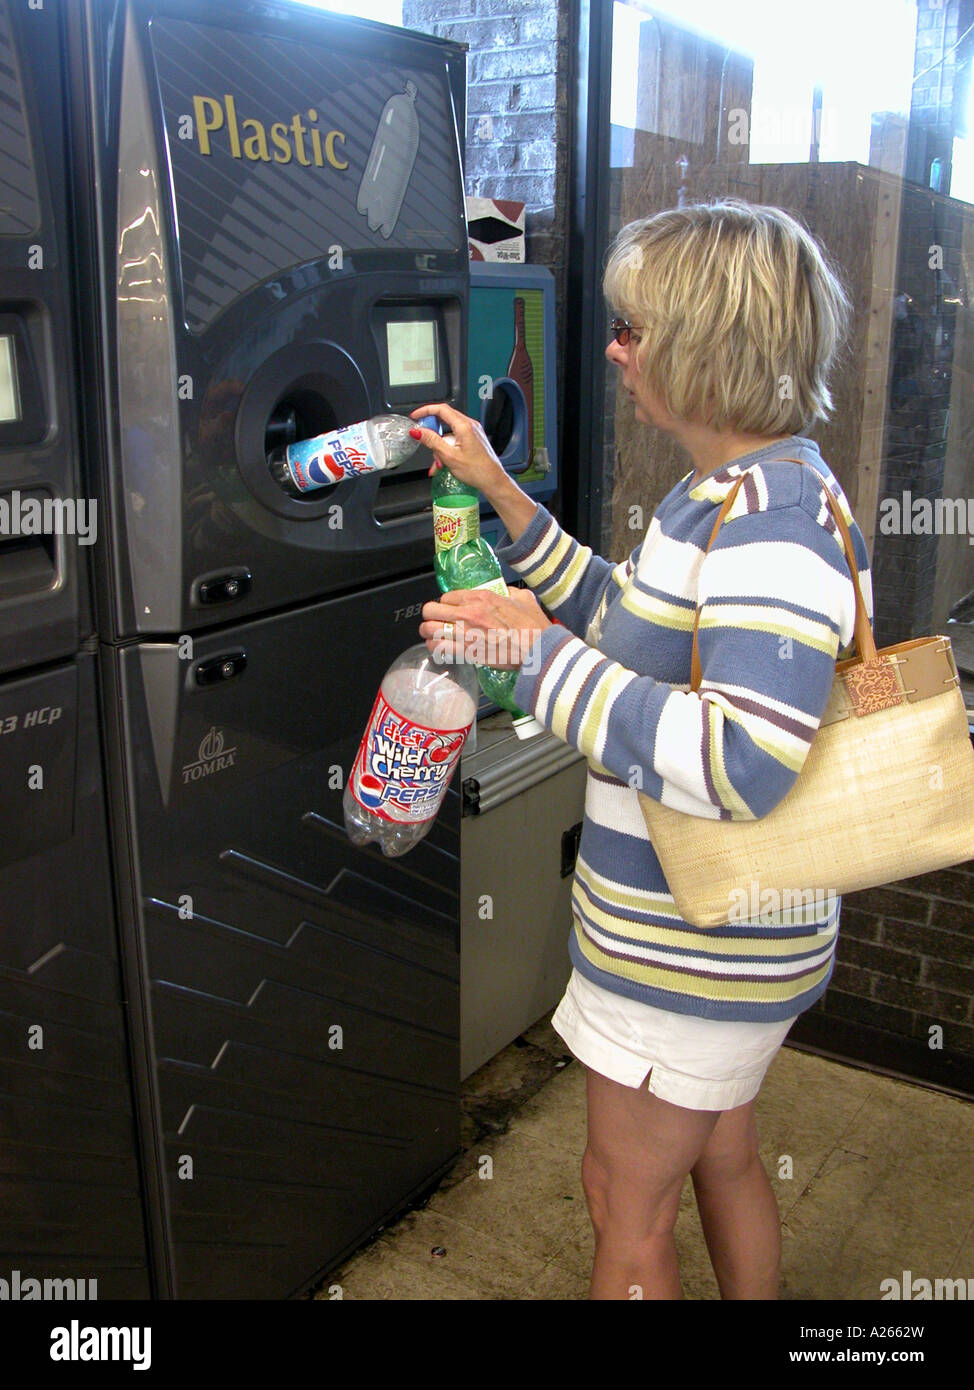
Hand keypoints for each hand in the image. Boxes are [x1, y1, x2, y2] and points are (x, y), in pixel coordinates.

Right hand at [408, 402, 507, 495]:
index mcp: (464, 426)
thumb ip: (432, 441)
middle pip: (444, 420)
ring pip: (448, 432)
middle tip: (423, 441)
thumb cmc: (477, 471)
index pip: (441, 409)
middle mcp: (470, 425)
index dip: (425, 411)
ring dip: (439, 446)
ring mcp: (473, 432)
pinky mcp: (473, 439)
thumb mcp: (449, 456)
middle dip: (432, 432)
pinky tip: (444, 463)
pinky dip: (447, 449)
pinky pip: (455, 439)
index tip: (415, 417)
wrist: (493, 481)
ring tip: (438, 463)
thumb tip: (418, 431)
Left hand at [419, 586, 552, 670]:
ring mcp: (465, 634)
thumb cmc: (533, 626)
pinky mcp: (467, 653)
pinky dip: (435, 648)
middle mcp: (468, 613)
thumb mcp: (523, 598)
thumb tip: (504, 592)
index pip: (447, 596)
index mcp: (481, 597)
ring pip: (429, 629)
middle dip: (430, 615)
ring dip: (429, 632)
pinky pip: (438, 648)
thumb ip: (509, 592)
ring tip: (432, 634)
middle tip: (435, 620)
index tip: (450, 609)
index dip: (446, 603)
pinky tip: (439, 648)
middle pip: (431, 610)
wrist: (537, 650)